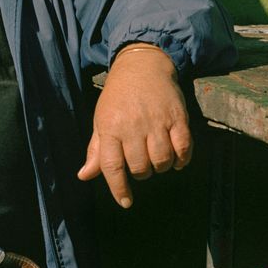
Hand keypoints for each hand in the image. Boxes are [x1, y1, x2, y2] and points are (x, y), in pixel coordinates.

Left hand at [77, 45, 191, 207]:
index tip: (125, 202)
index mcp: (110, 127)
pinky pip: (183, 148)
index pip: (112, 166)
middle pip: (140, 167)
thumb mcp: (101, 119)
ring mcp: (156, 121)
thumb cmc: (118, 96)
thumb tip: (84, 176)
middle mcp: (132, 125)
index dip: (119, 188)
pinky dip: (182, 159)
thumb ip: (96, 150)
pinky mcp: (177, 117)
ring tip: (156, 159)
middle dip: (141, 174)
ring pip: (162, 161)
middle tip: (141, 165)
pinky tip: (176, 159)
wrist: (142, 65)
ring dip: (161, 167)